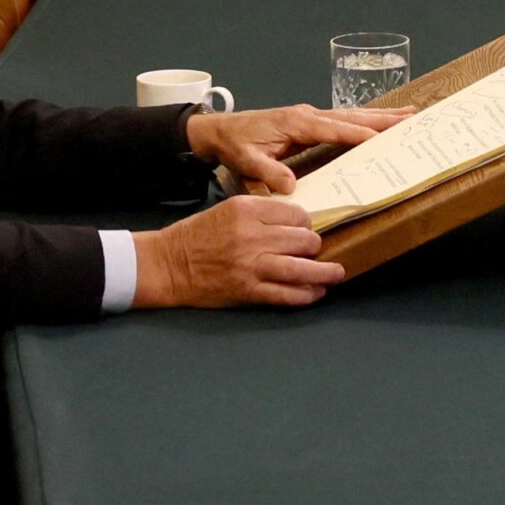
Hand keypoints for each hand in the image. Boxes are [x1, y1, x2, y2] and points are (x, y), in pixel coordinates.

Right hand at [133, 195, 343, 308]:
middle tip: (317, 249)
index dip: (306, 222)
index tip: (307, 228)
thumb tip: (297, 223)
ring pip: (300, 269)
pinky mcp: (247, 290)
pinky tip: (317, 292)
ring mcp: (250, 265)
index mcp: (247, 210)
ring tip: (336, 273)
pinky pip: (285, 294)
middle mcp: (251, 236)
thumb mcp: (229, 209)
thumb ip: (261, 213)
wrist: (168, 264)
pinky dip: (306, 295)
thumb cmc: (199, 234)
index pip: (295, 213)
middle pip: (303, 239)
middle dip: (315, 245)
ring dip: (324, 272)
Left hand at [184, 103, 410, 193]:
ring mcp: (309, 116)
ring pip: (350, 116)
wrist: (219, 131)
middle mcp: (308, 115)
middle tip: (412, 118)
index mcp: (297, 124)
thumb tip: (291, 186)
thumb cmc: (234, 145)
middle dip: (382, 118)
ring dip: (378, 116)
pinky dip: (363, 121)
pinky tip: (376, 123)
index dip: (360, 135)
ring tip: (407, 115)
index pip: (335, 129)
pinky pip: (342, 121)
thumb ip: (268, 173)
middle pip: (352, 117)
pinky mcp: (309, 121)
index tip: (385, 139)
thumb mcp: (247, 162)